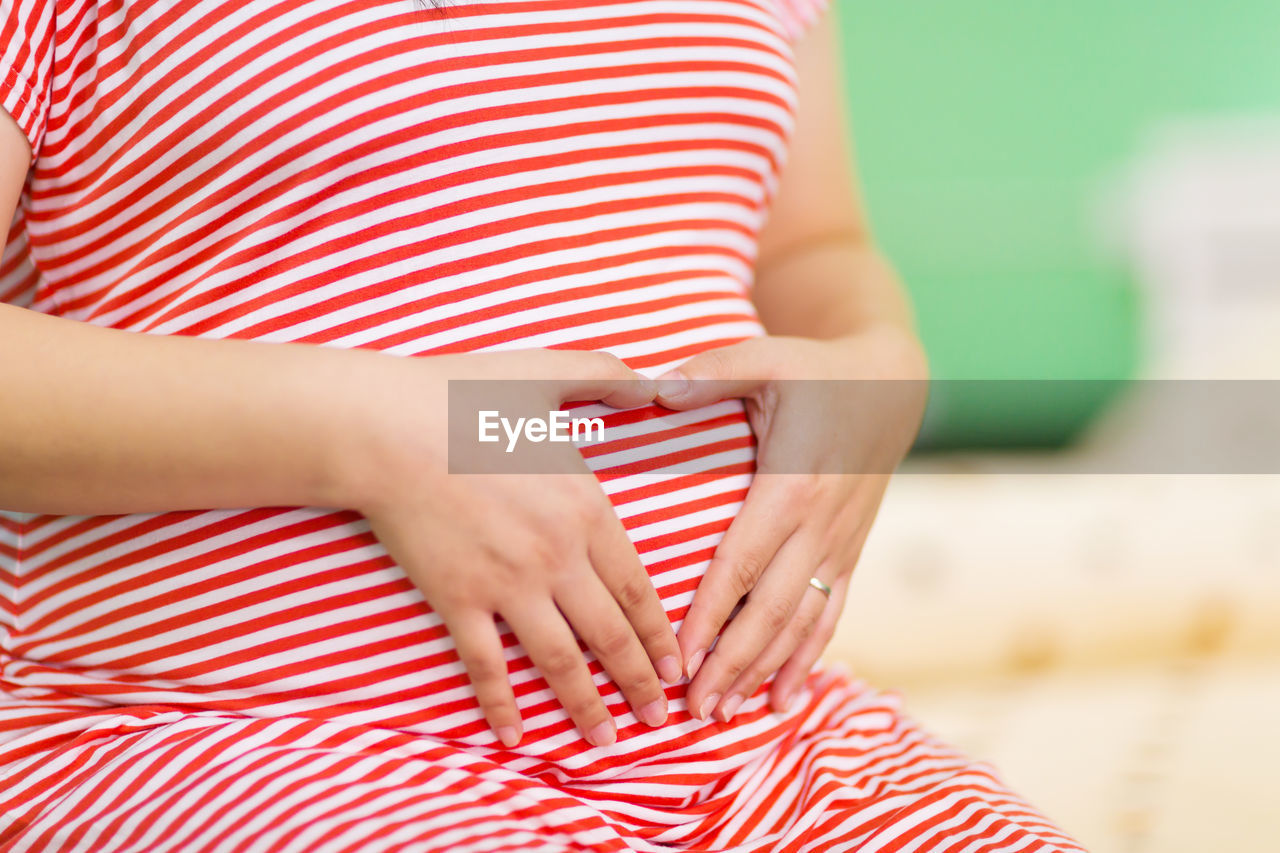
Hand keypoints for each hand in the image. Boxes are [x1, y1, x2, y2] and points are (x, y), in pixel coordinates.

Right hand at [342, 348, 682, 747]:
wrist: (386, 429)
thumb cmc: (465, 397)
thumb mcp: (549, 372)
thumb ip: (608, 375)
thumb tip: (655, 379)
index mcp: (586, 510)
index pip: (637, 588)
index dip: (660, 634)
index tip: (678, 664)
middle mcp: (557, 558)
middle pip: (610, 635)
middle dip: (640, 682)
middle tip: (661, 718)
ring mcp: (507, 585)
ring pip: (559, 662)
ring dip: (586, 706)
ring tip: (606, 742)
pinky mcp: (457, 601)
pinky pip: (486, 664)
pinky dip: (500, 703)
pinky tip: (514, 735)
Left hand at [654, 327, 926, 721]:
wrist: (892, 386)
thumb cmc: (818, 371)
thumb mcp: (766, 358)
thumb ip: (710, 373)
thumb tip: (654, 389)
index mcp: (791, 487)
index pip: (742, 565)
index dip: (711, 615)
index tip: (679, 656)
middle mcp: (819, 527)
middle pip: (771, 611)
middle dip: (733, 663)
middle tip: (694, 708)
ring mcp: (839, 546)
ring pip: (801, 624)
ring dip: (764, 672)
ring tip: (727, 713)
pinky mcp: (850, 553)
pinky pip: (829, 615)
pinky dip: (806, 660)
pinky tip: (782, 697)